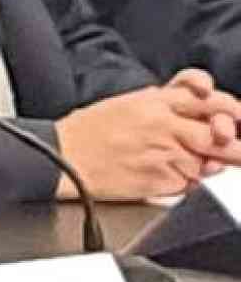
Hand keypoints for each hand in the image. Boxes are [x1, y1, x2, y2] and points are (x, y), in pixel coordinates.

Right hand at [56, 83, 239, 199]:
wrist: (59, 159)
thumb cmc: (86, 132)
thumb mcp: (127, 102)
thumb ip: (165, 103)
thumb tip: (195, 107)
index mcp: (155, 101)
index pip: (210, 98)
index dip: (232, 108)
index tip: (236, 119)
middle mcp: (164, 125)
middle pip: (220, 132)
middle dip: (236, 144)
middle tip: (237, 148)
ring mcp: (163, 153)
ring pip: (209, 161)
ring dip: (210, 165)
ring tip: (201, 165)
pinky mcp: (158, 180)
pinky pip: (189, 183)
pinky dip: (188, 182)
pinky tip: (173, 176)